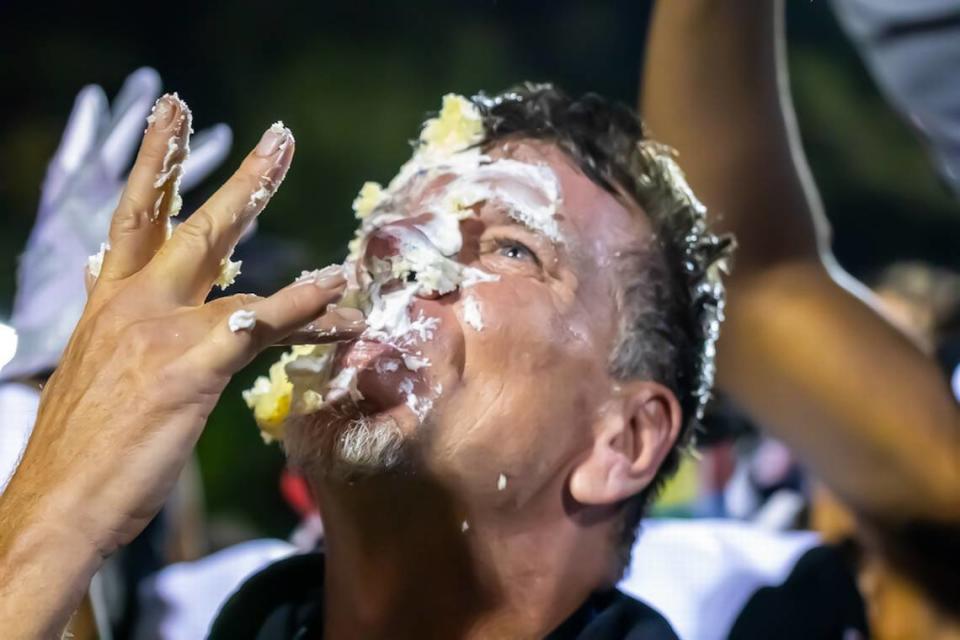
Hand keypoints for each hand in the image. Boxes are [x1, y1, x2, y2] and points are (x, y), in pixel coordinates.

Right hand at [0, 94, 353, 636]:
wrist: (57, 505)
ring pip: (233, 263)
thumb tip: (122, 296)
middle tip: (279, 137)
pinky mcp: (191, 368)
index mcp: (109, 302)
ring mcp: (162, 331)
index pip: (134, 216)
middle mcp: (132, 303)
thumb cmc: (84, 448)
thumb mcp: (100, 372)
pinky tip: (336, 292)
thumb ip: (122, 329)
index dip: (157, 162)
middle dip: (239, 176)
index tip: (173, 115)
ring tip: (334, 226)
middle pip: (190, 220)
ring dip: (289, 240)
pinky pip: (259, 325)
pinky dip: (303, 305)